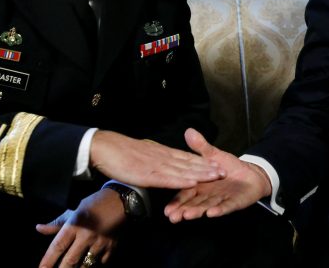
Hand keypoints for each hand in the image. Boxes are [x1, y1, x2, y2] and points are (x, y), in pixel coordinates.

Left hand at [36, 188, 123, 267]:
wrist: (122, 200)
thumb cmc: (95, 204)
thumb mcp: (75, 210)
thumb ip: (58, 223)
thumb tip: (39, 228)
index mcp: (75, 225)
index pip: (58, 246)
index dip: (48, 260)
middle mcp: (86, 235)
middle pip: (70, 260)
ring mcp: (100, 243)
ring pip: (86, 265)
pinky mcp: (111, 247)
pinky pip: (101, 263)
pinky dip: (94, 265)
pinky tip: (90, 264)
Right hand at [89, 130, 223, 188]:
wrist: (104, 147)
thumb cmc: (120, 151)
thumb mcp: (142, 152)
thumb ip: (154, 157)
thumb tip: (161, 159)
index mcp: (161, 152)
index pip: (185, 157)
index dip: (202, 161)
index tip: (216, 163)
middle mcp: (163, 157)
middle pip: (189, 163)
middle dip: (207, 168)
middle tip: (225, 171)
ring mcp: (156, 165)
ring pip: (183, 170)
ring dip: (201, 174)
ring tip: (216, 176)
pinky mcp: (148, 174)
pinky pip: (168, 178)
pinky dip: (182, 180)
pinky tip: (193, 182)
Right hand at [164, 128, 271, 222]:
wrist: (251, 174)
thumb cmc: (230, 167)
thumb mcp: (214, 155)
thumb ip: (201, 147)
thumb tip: (189, 132)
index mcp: (200, 186)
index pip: (185, 195)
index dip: (175, 202)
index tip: (166, 209)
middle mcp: (207, 196)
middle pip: (192, 204)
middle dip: (182, 211)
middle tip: (172, 217)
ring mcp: (220, 200)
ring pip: (206, 207)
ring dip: (197, 212)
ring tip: (187, 215)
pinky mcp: (234, 203)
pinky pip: (226, 207)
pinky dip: (219, 210)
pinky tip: (211, 213)